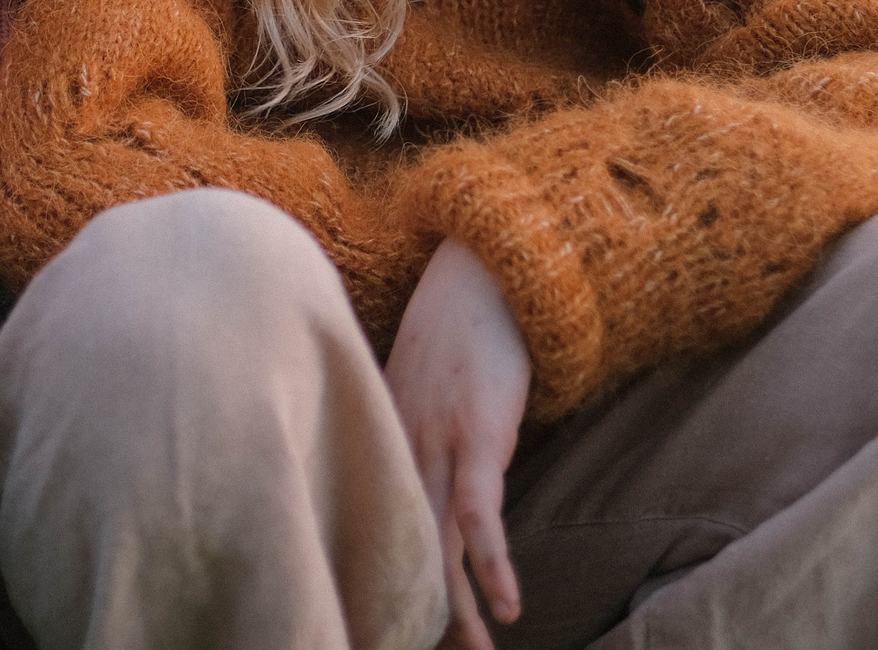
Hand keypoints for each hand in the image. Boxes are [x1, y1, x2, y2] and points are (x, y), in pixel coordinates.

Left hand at [384, 239, 532, 649]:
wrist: (483, 265)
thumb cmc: (456, 323)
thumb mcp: (417, 380)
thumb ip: (410, 426)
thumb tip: (420, 473)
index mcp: (379, 435)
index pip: (369, 522)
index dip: (376, 574)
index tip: (375, 618)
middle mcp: (399, 444)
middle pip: (401, 544)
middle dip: (412, 606)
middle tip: (406, 647)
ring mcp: (437, 440)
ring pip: (440, 544)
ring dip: (457, 608)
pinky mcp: (479, 432)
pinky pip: (481, 511)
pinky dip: (494, 563)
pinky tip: (508, 607)